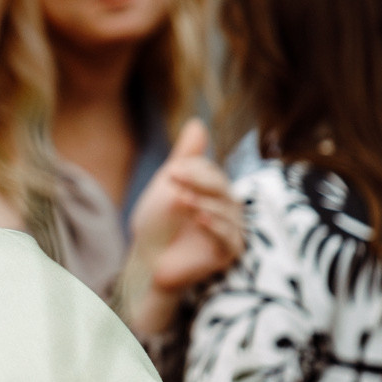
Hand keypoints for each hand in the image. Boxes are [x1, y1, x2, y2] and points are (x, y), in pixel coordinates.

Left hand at [122, 120, 244, 336]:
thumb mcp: (167, 185)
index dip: (193, 170)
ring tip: (183, 201)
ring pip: (226, 211)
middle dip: (199, 182)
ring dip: (205, 204)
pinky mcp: (230, 251)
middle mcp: (228, 206)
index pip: (211, 172)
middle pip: (222, 188)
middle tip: (174, 178)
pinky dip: (215, 226)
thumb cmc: (158, 221)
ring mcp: (232, 229)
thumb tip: (198, 122)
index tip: (171, 171)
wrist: (149, 259)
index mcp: (214, 188)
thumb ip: (185, 156)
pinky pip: (230, 237)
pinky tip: (200, 218)